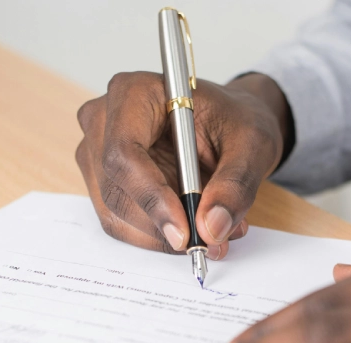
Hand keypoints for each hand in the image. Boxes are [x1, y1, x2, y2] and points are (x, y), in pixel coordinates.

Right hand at [75, 73, 291, 258]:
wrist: (229, 125)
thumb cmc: (235, 122)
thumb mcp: (252, 145)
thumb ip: (235, 185)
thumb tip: (212, 227)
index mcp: (134, 93)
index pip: (125, 153)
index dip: (152, 197)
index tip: (184, 232)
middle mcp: (105, 122)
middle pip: (116, 191)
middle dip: (163, 226)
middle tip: (211, 241)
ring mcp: (98, 154)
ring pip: (116, 215)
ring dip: (164, 236)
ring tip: (213, 233)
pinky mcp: (106, 183)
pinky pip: (123, 224)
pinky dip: (159, 236)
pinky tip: (194, 228)